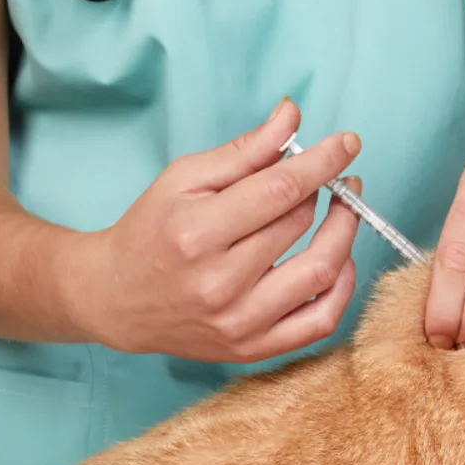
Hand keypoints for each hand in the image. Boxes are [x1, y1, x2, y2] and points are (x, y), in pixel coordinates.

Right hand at [74, 99, 362, 362]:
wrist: (116, 298)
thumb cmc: (150, 231)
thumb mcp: (183, 179)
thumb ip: (243, 150)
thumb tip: (291, 116)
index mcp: (197, 233)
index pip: (279, 190)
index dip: (322, 162)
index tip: (348, 143)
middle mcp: (220, 283)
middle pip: (299, 225)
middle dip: (326, 191)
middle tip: (332, 175)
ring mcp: (239, 322)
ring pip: (321, 273)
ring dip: (344, 233)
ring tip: (344, 209)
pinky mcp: (252, 348)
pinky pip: (320, 322)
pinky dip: (342, 288)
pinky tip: (339, 259)